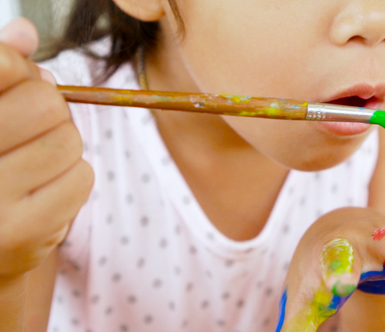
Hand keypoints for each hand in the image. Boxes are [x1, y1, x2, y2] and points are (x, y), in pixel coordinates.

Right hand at [0, 19, 93, 279]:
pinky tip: (44, 188)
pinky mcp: (21, 234)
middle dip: (48, 109)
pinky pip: (82, 178)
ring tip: (33, 161)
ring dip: (62, 146)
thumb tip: (25, 32)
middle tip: (29, 127)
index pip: (2, 67)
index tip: (15, 81)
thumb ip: (0, 74)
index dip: (17, 69)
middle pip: (44, 103)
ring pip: (68, 141)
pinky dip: (73, 177)